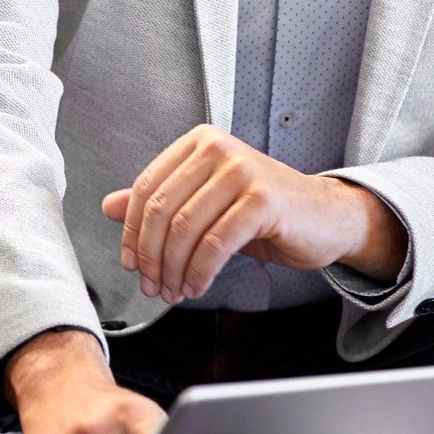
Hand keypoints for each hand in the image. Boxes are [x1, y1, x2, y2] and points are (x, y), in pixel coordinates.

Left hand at [101, 126, 407, 302]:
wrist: (325, 217)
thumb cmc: (264, 211)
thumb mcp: (205, 202)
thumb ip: (160, 200)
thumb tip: (108, 206)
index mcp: (197, 143)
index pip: (146, 189)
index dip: (131, 232)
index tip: (130, 263)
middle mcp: (217, 148)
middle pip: (161, 210)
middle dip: (151, 256)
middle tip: (152, 285)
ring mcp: (241, 170)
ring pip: (185, 230)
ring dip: (174, 270)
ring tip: (175, 290)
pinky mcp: (262, 199)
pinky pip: (215, 244)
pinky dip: (200, 272)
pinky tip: (198, 286)